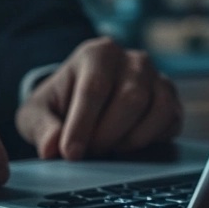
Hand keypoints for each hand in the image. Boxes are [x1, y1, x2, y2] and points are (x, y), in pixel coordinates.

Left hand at [16, 36, 182, 159]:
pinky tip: (127, 145)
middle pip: (129, 99)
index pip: (94, 88)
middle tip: (89, 152)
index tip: (71, 153)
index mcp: (98, 53)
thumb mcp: (37, 113)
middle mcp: (133, 60)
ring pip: (155, 109)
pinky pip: (170, 121)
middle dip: (106, 134)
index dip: (82, 125)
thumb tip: (51, 147)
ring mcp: (157, 79)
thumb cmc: (60, 105)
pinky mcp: (171, 100)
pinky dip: (149, 140)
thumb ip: (41, 127)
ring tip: (107, 148)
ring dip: (129, 139)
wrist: (82, 101)